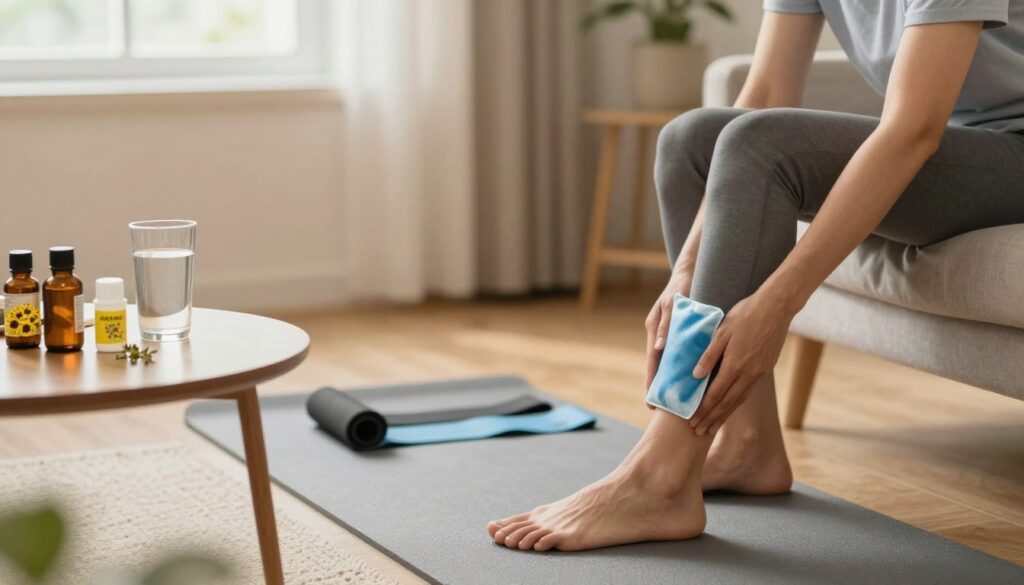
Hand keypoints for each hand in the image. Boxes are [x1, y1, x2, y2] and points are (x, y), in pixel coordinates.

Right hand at [645, 267, 693, 388]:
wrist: (689, 274)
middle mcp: (659, 333)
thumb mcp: (672, 304)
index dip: (652, 379)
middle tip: (658, 406)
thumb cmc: (680, 287)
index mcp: (654, 328)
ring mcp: (667, 333)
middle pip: (657, 363)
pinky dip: (678, 365)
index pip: (652, 359)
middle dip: (658, 383)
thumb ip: (666, 325)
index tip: (651, 397)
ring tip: (671, 398)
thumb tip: (658, 348)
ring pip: (667, 360)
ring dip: (668, 377)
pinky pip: (676, 352)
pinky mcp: (677, 332)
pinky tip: (684, 378)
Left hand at [688, 290, 794, 435]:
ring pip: (738, 400)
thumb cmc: (745, 315)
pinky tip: (729, 408)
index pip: (715, 394)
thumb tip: (695, 376)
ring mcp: (759, 373)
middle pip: (727, 403)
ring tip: (711, 427)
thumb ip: (709, 355)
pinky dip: (736, 404)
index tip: (692, 422)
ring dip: (724, 415)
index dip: (703, 410)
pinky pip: (747, 392)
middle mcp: (748, 374)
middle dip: (711, 419)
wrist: (776, 308)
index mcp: (735, 364)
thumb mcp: (722, 331)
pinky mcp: (765, 370)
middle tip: (698, 432)